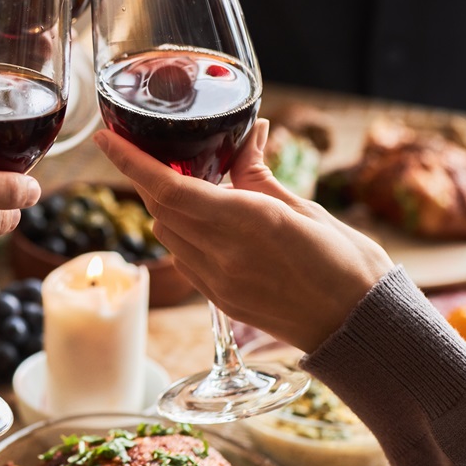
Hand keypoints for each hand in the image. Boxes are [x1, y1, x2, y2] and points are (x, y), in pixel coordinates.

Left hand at [94, 120, 394, 352]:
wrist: (360, 327)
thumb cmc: (347, 263)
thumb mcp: (305, 208)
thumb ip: (258, 176)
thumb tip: (242, 139)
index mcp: (247, 221)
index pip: (168, 187)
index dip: (130, 162)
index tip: (105, 139)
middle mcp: (223, 253)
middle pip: (160, 207)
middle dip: (153, 178)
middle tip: (164, 154)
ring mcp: (217, 281)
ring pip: (167, 233)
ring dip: (169, 207)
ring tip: (196, 187)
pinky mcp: (219, 300)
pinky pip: (183, 259)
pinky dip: (184, 235)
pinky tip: (210, 225)